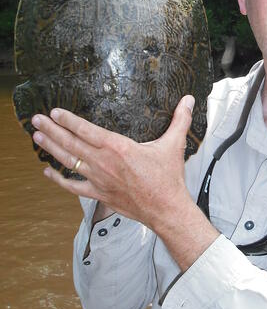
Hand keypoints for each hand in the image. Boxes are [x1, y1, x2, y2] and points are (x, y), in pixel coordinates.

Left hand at [32, 96, 195, 231]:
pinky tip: (47, 172)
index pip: (87, 130)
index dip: (69, 120)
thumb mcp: (174, 145)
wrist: (166, 208)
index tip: (54, 112)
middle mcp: (104, 163)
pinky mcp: (99, 194)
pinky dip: (59, 180)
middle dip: (51, 130)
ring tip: (36, 137)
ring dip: (51, 149)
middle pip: (71, 144)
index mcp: (118, 148)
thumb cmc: (168, 178)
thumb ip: (180, 120)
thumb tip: (189, 99)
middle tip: (35, 120)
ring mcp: (99, 180)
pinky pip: (74, 187)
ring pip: (69, 162)